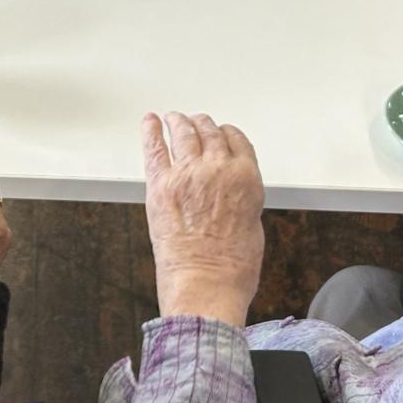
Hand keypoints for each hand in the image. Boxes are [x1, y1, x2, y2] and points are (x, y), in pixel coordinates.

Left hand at [142, 112, 264, 327]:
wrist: (205, 285)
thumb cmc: (232, 268)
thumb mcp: (253, 227)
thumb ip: (242, 201)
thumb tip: (232, 196)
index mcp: (246, 178)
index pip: (238, 141)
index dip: (228, 134)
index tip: (223, 132)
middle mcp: (218, 169)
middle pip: (210, 132)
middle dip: (203, 124)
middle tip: (197, 121)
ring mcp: (187, 174)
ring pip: (184, 133)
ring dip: (180, 122)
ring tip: (175, 117)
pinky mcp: (160, 185)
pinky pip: (155, 148)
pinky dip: (151, 131)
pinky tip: (150, 123)